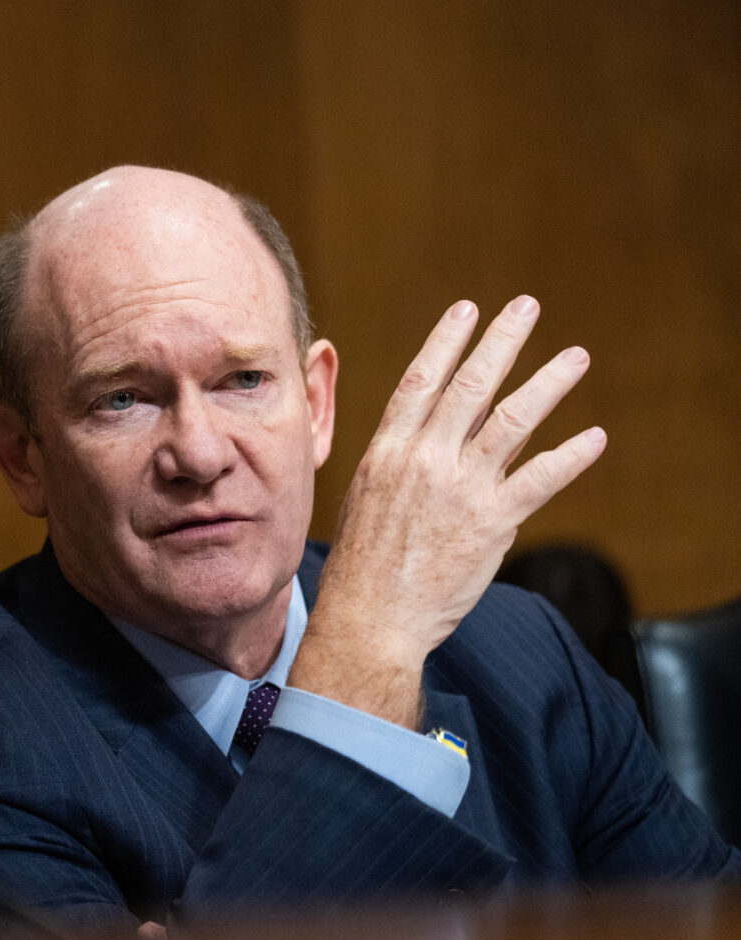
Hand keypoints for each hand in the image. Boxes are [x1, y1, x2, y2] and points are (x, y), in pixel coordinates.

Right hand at [290, 296, 605, 727]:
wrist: (370, 617)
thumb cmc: (361, 567)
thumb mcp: (366, 500)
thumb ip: (400, 465)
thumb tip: (429, 441)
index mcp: (387, 452)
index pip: (420, 381)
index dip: (447, 341)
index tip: (467, 310)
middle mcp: (423, 460)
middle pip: (470, 386)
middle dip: (501, 341)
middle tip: (525, 306)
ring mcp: (460, 489)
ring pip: (512, 420)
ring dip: (548, 383)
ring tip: (574, 357)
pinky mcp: (492, 522)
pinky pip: (540, 478)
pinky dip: (571, 456)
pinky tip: (593, 437)